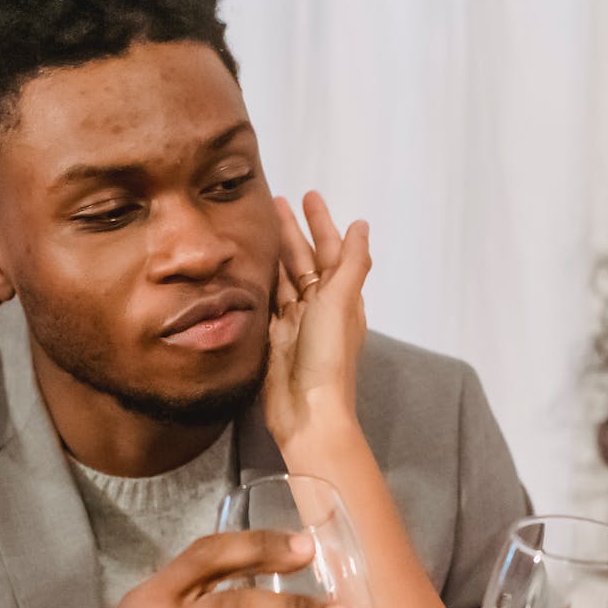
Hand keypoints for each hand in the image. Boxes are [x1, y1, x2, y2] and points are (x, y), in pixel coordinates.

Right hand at [265, 191, 369, 449]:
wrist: (308, 411)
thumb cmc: (328, 356)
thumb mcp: (342, 302)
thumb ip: (351, 263)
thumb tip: (362, 225)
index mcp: (341, 297)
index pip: (330, 250)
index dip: (320, 223)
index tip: (307, 196)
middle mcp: (319, 307)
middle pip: (303, 260)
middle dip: (291, 230)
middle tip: (271, 200)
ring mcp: (295, 323)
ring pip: (283, 277)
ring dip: (273, 251)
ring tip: (254, 225)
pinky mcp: (273, 338)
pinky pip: (266, 301)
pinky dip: (259, 281)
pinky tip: (246, 265)